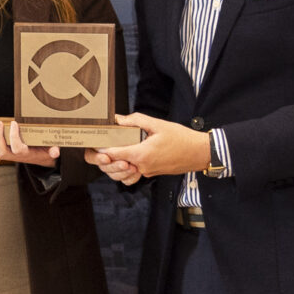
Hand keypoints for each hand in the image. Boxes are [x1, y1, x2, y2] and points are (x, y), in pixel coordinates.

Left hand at [0, 118, 57, 166]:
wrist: (38, 157)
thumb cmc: (42, 149)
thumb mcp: (49, 150)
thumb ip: (53, 150)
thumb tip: (56, 152)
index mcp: (25, 154)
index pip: (17, 148)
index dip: (14, 137)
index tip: (15, 123)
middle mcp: (13, 156)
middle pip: (2, 150)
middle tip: (0, 122)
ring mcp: (5, 155)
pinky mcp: (0, 152)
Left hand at [89, 112, 213, 180]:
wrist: (199, 153)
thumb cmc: (182, 138)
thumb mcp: (158, 124)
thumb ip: (136, 121)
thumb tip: (118, 119)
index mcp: (141, 154)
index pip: (112, 155)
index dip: (100, 149)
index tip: (95, 142)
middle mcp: (142, 167)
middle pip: (114, 166)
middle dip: (104, 158)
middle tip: (100, 147)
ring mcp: (147, 172)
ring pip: (122, 172)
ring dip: (115, 164)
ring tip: (113, 151)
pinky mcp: (151, 173)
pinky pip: (134, 173)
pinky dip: (127, 168)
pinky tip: (128, 157)